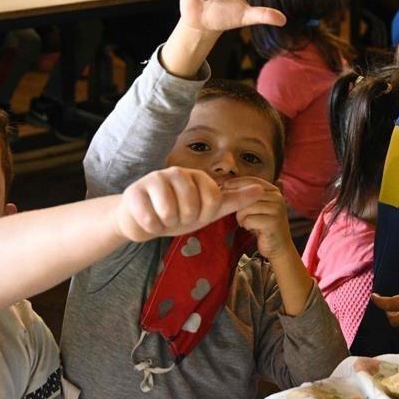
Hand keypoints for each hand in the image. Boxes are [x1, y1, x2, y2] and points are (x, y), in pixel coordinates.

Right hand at [115, 167, 263, 241]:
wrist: (141, 219)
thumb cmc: (177, 213)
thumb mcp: (208, 209)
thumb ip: (235, 199)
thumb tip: (262, 189)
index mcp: (197, 176)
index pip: (214, 199)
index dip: (205, 214)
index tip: (195, 213)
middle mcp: (176, 172)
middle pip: (192, 206)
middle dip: (185, 219)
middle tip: (177, 215)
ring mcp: (155, 179)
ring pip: (171, 211)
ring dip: (167, 222)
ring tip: (162, 216)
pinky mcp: (135, 191)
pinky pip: (150, 218)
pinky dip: (151, 225)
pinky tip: (148, 218)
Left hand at [225, 176, 294, 259]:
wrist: (278, 246)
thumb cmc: (263, 225)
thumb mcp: (256, 207)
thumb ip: (248, 195)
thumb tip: (225, 184)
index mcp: (274, 191)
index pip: (253, 180)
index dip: (237, 182)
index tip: (223, 186)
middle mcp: (277, 198)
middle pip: (247, 194)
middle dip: (238, 205)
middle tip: (240, 217)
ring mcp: (276, 210)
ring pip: (246, 207)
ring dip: (241, 217)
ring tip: (247, 223)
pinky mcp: (273, 222)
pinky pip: (249, 220)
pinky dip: (247, 225)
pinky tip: (252, 229)